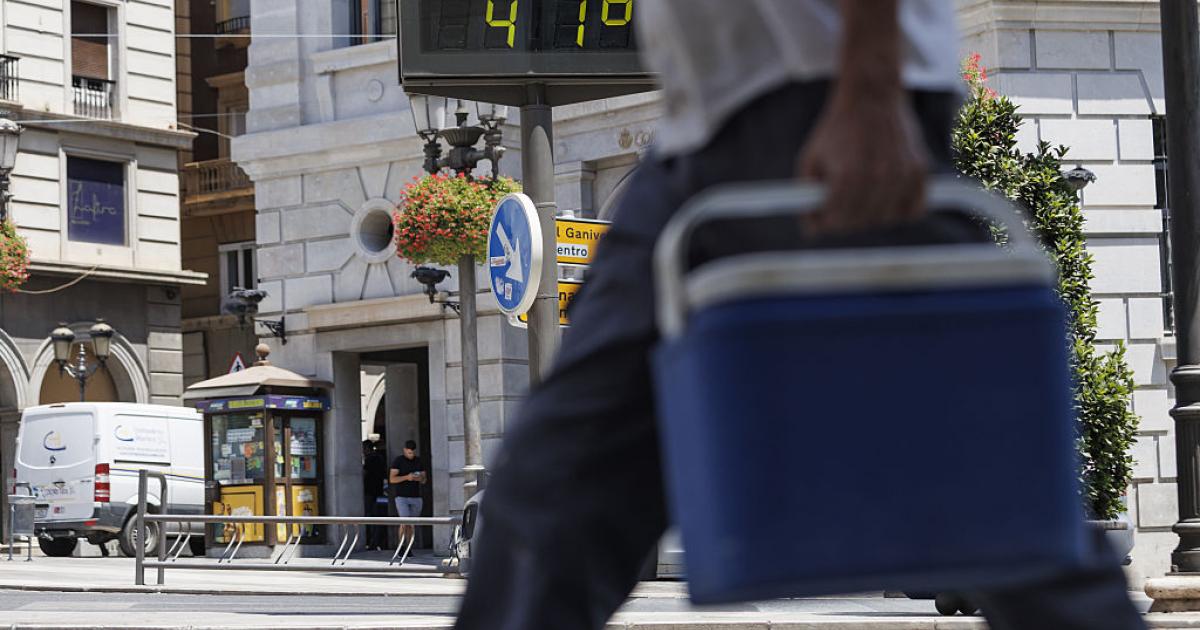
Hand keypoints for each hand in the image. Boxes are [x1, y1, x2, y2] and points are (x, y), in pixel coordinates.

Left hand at [797, 92, 927, 235]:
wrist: (870, 97)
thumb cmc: (837, 129)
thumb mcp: (810, 159)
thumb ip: (806, 196)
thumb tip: (811, 230)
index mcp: (848, 176)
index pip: (837, 221)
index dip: (824, 222)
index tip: (820, 215)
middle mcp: (878, 178)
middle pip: (860, 222)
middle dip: (843, 218)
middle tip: (836, 204)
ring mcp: (902, 175)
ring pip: (885, 219)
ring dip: (870, 214)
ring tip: (859, 195)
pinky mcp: (920, 170)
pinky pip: (914, 210)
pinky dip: (900, 211)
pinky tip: (885, 198)